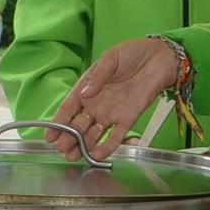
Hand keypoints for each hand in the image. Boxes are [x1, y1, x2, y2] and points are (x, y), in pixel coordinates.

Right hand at [50, 37, 178, 159]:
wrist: (159, 57)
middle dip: (69, 138)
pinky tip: (96, 155)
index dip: (58, 123)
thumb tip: (86, 93)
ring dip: (83, 145)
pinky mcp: (128, 118)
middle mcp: (96, 104)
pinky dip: (107, 146)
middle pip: (78, 125)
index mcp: (87, 88)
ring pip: (93, 133)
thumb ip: (98, 76)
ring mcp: (112, 113)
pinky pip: (116, 136)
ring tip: (73, 156)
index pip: (68, 108)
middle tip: (61, 150)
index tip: (49, 136)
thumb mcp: (110, 59)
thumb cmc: (132, 53)